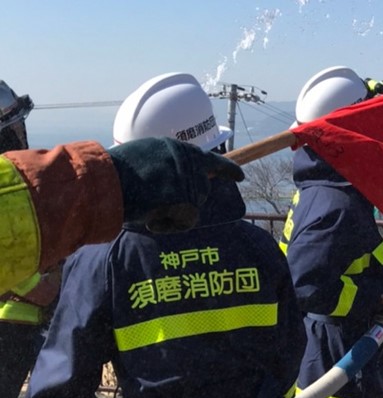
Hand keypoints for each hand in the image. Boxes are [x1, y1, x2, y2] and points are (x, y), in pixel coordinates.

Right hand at [108, 137, 244, 232]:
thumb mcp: (143, 158)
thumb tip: (176, 183)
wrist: (102, 183)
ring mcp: (188, 179)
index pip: (209, 159)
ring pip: (193, 208)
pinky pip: (186, 222)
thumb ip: (165, 166)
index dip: (227, 170)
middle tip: (156, 205)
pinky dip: (169, 226)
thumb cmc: (114, 176)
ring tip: (146, 207)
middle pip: (200, 191)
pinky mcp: (186, 199)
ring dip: (173, 214)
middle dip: (185, 203)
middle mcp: (187, 160)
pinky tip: (150, 219)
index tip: (241, 176)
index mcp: (176, 147)